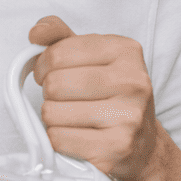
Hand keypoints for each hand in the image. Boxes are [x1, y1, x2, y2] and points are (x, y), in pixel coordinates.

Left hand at [27, 15, 161, 180]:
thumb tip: (36, 33)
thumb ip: (60, 37)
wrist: (144, 144)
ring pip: (52, 113)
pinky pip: (59, 139)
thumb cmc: (110, 95)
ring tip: (71, 118)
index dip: (43, 66)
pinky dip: (58, 140)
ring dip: (52, 118)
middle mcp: (133, 82)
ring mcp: (128, 117)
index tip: (50, 74)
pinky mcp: (117, 148)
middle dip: (49, 94)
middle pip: (54, 84)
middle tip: (62, 99)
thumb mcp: (91, 57)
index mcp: (126, 51)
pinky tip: (76, 137)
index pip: (58, 53)